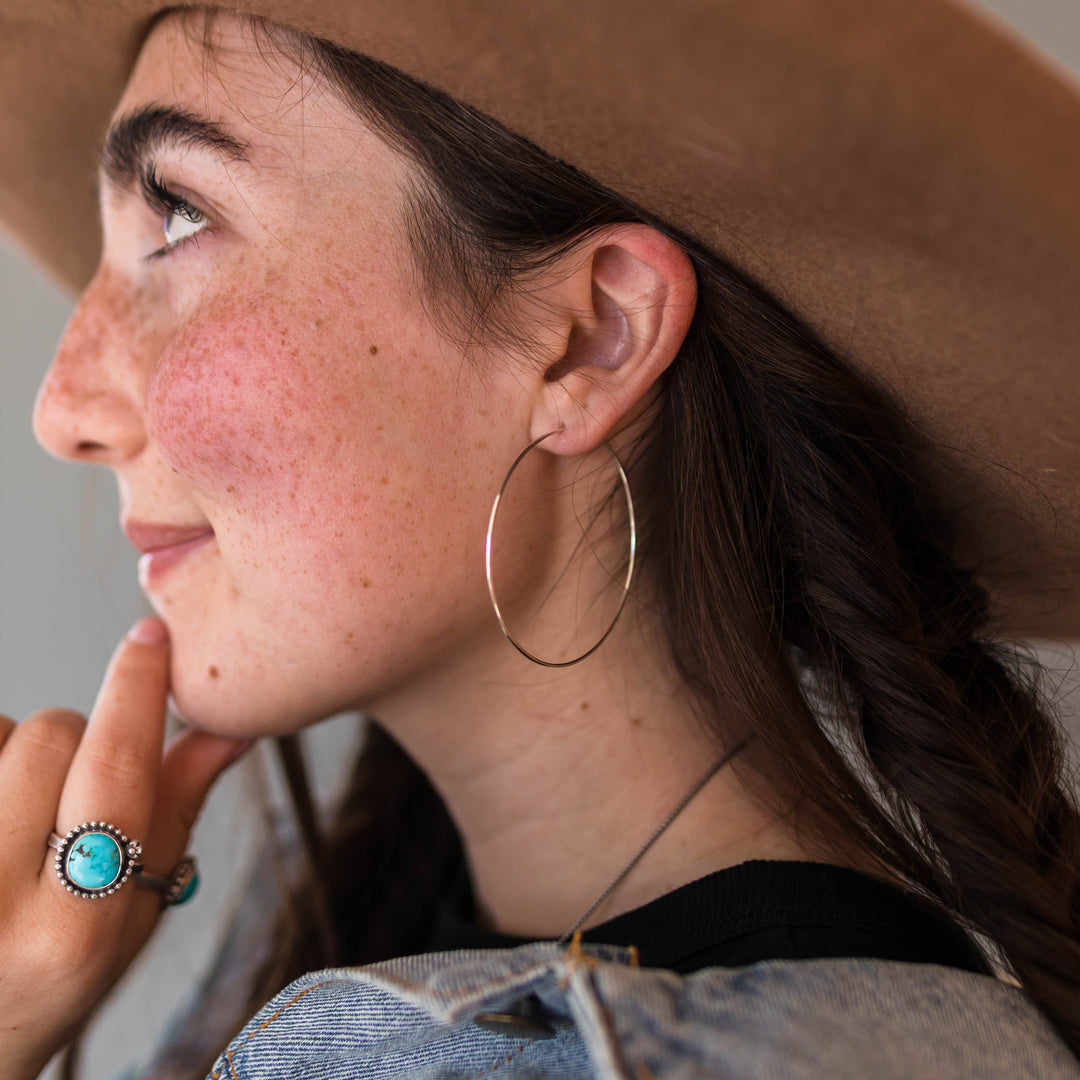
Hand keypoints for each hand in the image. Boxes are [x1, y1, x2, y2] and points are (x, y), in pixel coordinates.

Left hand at [0, 618, 251, 1079]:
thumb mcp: (134, 914)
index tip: (150, 638)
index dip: (137, 688)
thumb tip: (230, 730)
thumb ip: (177, 810)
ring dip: (15, 755)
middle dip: (76, 742)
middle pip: (52, 734)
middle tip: (73, 793)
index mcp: (73, 924)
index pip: (114, 766)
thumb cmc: (54, 976)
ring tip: (15, 817)